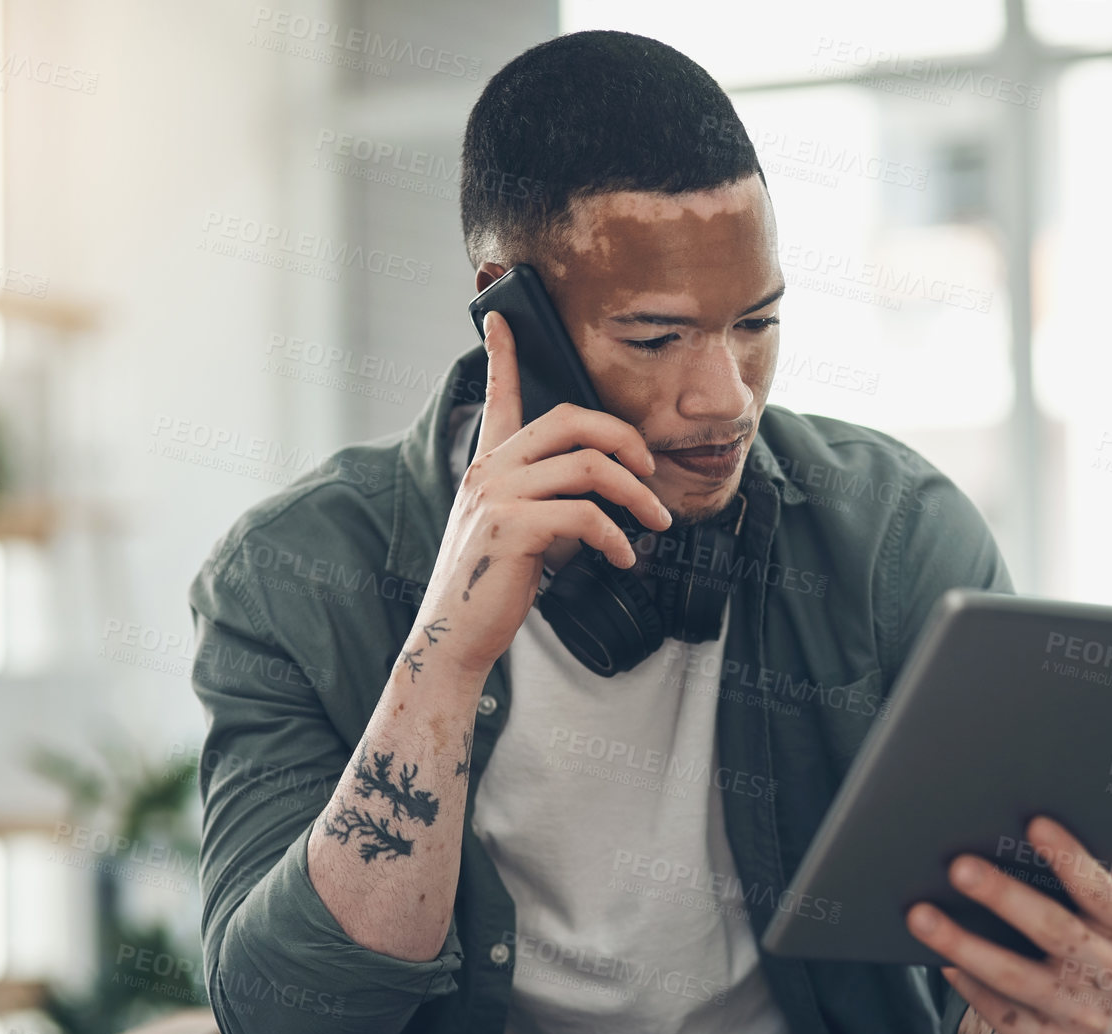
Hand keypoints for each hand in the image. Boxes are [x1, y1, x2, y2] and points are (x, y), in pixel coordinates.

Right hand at [417, 310, 673, 680]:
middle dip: (624, 436)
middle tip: (650, 468)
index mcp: (490, 465)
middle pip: (571, 419)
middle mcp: (490, 470)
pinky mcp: (512, 529)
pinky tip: (624, 557)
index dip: (502, 354)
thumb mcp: (518, 531)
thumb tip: (600, 498)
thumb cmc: (491, 585)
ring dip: (637, 494)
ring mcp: (498, 496)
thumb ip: (548, 500)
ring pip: (589, 466)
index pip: (498, 396)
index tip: (502, 319)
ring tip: (656, 521)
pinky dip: (616, 536)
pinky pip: (585, 516)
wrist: (456, 636)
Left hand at [906, 816, 1111, 1033]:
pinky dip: (969, 985)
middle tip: (957, 866)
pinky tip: (940, 959)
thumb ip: (1098, 867)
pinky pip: (1000, 1013)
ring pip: (1015, 976)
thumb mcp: (1108, 915)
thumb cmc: (1095, 950)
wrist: (1100, 1031)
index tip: (1033, 821)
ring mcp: (1084, 1018)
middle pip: (1054, 931)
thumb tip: (1087, 800)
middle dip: (1003, 896)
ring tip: (919, 914)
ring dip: (963, 943)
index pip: (1101, 889)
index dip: (1069, 857)